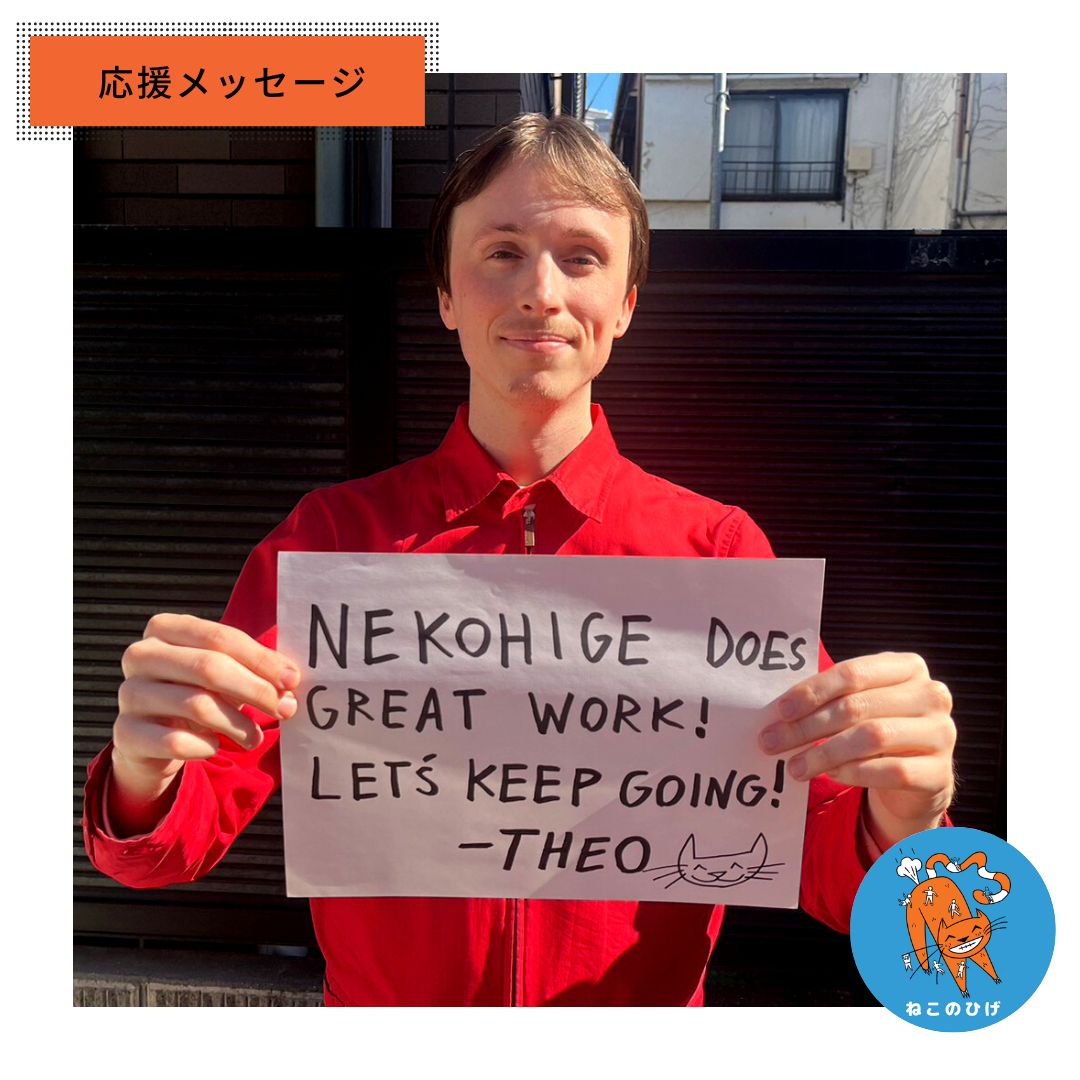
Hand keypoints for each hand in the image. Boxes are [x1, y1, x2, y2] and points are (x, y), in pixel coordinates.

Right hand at [109, 613, 299, 829]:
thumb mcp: (223, 673)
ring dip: (237, 724)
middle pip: (209, 667)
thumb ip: (253, 669)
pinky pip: (176, 741)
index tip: (292, 680)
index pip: (221, 637)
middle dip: (255, 690)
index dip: (261, 659)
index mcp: (165, 629)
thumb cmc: (196, 693)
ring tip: (255, 737)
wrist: (151, 739)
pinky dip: (204, 746)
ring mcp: (129, 694)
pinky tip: (213, 747)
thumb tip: (290, 681)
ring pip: (196, 705)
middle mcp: (141, 655)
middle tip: (285, 709)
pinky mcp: (125, 733)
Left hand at [758, 652, 955, 847]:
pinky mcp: (940, 772)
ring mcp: (942, 733)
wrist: (917, 778)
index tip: (781, 711)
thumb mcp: (858, 705)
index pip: (853, 673)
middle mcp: (931, 695)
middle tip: (772, 742)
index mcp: (908, 667)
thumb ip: (829, 699)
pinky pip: (890, 770)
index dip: (813, 691)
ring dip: (823, 753)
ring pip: (871, 737)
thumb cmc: (877, 730)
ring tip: (794, 767)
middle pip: (856, 706)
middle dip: (807, 726)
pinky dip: (854, 773)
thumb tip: (778, 712)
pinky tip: (831, 775)